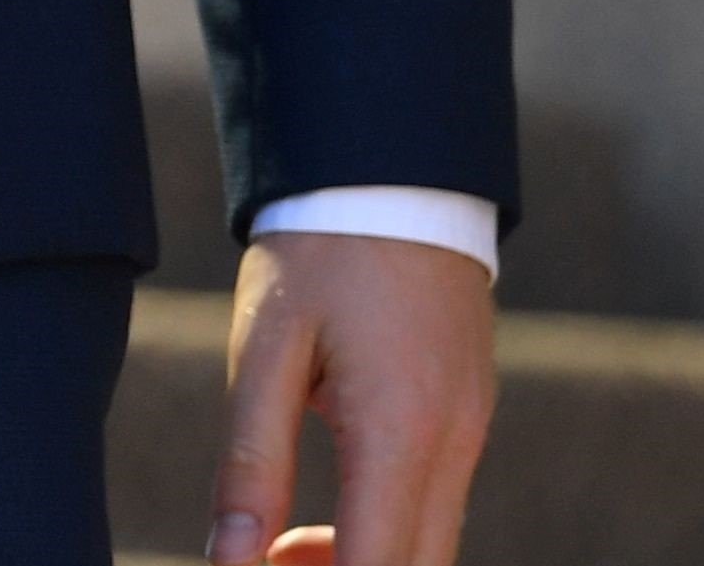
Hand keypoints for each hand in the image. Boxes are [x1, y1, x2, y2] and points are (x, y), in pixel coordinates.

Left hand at [206, 228, 494, 565]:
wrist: (389, 176)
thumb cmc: (317, 257)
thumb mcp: (265, 352)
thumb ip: (252, 462)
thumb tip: (231, 559)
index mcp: (400, 431)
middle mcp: (453, 444)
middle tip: (266, 561)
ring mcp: (472, 432)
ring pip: (432, 547)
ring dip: (365, 562)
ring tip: (282, 541)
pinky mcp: (470, 418)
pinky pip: (438, 507)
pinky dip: (387, 530)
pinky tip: (327, 512)